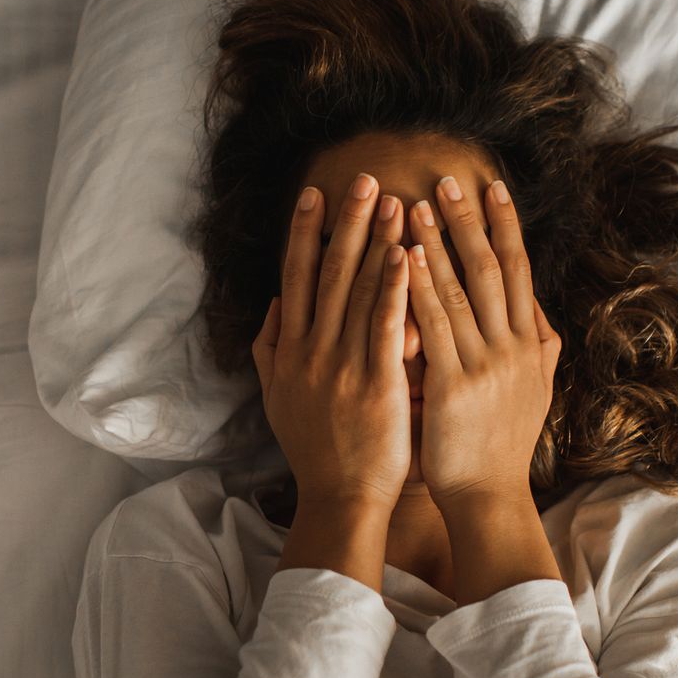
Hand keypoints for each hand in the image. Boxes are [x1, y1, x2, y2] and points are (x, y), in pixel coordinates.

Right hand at [253, 173, 413, 512]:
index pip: (296, 278)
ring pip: (358, 292)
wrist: (339, 498)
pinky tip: (407, 255)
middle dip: (346, 222)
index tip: (315, 194)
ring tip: (394, 202)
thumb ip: (271, 350)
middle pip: (327, 273)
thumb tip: (274, 307)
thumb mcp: (278, 398)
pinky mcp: (377, 384)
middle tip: (363, 179)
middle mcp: (312, 351)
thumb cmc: (315, 451)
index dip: (304, 233)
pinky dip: (395, 288)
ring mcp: (343, 366)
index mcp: (290, 351)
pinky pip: (386, 327)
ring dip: (377, 242)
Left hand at [406, 177, 561, 513]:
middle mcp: (513, 347)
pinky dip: (421, 289)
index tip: (493, 187)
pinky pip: (436, 327)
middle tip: (449, 179)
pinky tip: (405, 258)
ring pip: (462, 290)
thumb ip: (539, 348)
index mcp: (529, 344)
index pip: (518, 271)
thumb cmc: (502, 446)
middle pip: (492, 268)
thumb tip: (540, 311)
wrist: (489, 497)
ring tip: (415, 204)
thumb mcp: (535, 392)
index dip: (506, 227)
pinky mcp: (455, 386)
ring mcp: (486, 365)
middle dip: (470, 221)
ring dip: (438, 243)